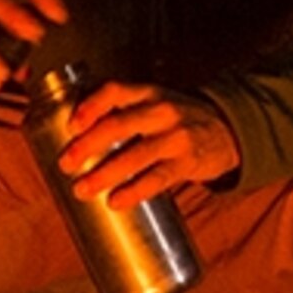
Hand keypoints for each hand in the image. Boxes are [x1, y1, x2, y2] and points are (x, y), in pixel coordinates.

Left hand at [58, 83, 241, 207]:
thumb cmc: (176, 120)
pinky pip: (157, 178)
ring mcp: (176, 136)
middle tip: (65, 164)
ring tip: (81, 190)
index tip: (70, 126)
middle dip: (87, 145)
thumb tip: (73, 137)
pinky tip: (115, 201)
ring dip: (104, 174)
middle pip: (119, 124)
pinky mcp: (187, 162)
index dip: (90, 106)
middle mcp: (161, 110)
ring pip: (135, 155)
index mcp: (147, 93)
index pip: (114, 91)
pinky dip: (134, 191)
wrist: (227, 129)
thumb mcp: (153, 104)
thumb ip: (121, 113)